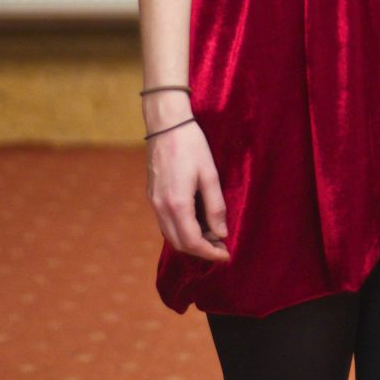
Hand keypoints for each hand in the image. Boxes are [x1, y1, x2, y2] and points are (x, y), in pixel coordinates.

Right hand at [146, 119, 229, 260]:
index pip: (193, 242)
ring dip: (190, 241)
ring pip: (170, 235)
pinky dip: (181, 230)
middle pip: (179, 243)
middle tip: (222, 246)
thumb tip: (221, 232)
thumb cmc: (191, 145)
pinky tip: (197, 223)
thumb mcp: (209, 175)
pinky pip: (165, 223)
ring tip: (212, 235)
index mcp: (177, 204)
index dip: (210, 253)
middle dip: (201, 250)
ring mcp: (154, 202)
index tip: (226, 254)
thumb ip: (215, 207)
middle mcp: (161, 207)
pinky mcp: (152, 195)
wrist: (166, 125)